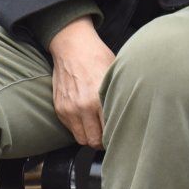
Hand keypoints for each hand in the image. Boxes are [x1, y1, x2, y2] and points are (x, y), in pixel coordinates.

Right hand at [47, 18, 115, 146]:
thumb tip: (129, 113)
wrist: (73, 46)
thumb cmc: (97, 57)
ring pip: (80, 138)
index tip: (121, 135)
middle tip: (110, 136)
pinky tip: (88, 120)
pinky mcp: (59, 109)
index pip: (108, 131)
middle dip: (103, 141)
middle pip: (93, 141)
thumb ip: (118, 96)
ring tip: (99, 130)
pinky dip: (79, 128)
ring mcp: (68, 109)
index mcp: (98, 99)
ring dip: (90, 137)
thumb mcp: (114, 74)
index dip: (115, 136)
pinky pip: (70, 129)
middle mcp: (81, 107)